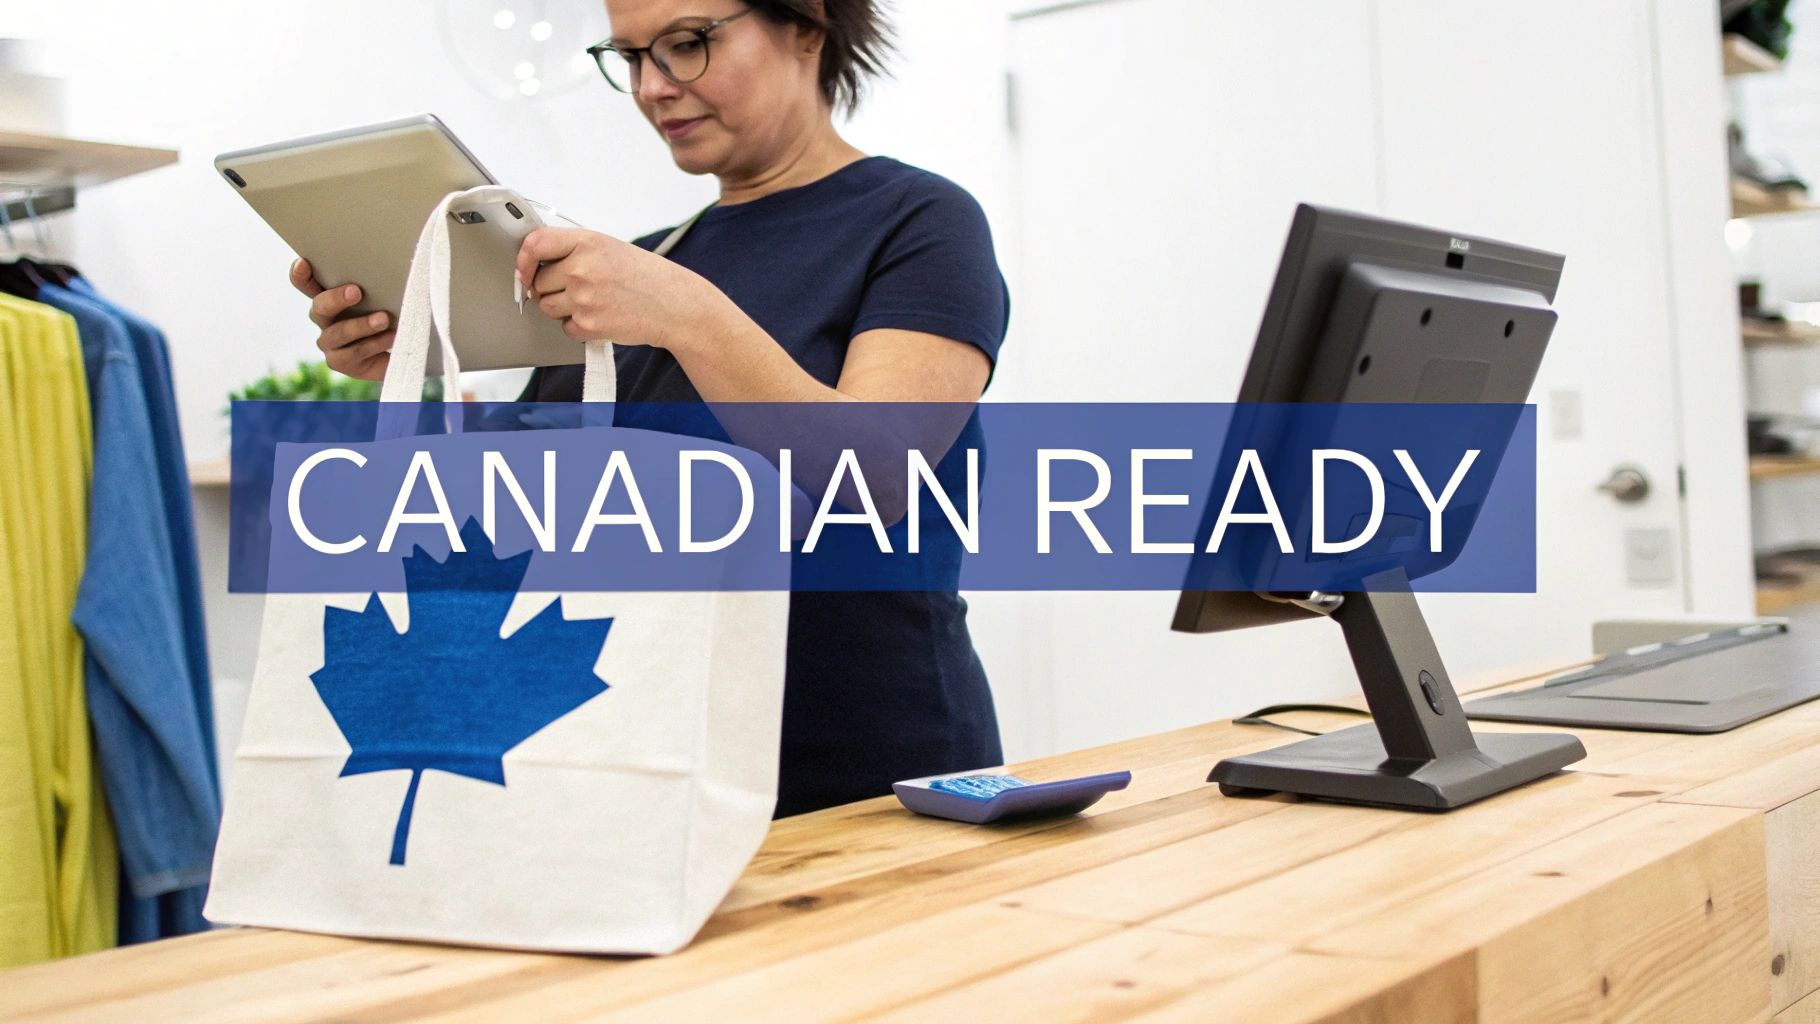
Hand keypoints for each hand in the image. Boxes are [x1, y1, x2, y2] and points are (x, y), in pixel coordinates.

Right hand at [290, 258, 393, 380]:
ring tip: (383, 319)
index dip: (300, 274)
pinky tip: (392, 336)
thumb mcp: (382, 295)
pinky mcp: (339, 361)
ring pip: (338, 332)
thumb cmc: (389, 312)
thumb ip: (376, 283)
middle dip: (336, 298)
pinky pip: (354, 352)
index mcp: (328, 296)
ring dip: (361, 325)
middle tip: (356, 291)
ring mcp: (329, 342)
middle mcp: (324, 318)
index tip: (303, 263)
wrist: (399, 348)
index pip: (306, 283)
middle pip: (320, 307)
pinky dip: (374, 343)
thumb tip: (389, 262)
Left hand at [515, 228, 716, 349]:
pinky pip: (565, 328)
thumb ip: (572, 250)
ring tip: (591, 301)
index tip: (523, 270)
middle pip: (539, 282)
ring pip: (547, 307)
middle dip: (551, 288)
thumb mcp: (609, 247)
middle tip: (578, 288)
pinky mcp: (590, 324)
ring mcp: (584, 298)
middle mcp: (582, 268)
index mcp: (587, 242)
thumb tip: (533, 262)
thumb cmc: (644, 276)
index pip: (535, 244)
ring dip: (562, 308)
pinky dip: (578, 326)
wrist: (674, 305)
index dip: (523, 259)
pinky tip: (600, 316)